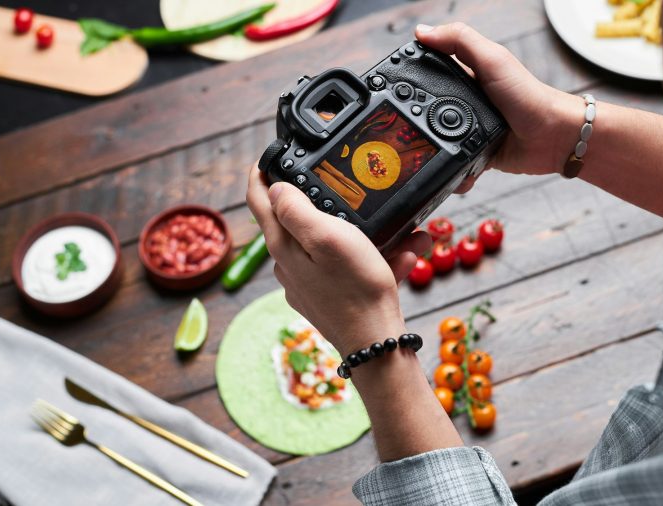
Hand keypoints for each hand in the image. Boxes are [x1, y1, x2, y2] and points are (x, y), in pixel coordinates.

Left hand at [246, 165, 431, 354]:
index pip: (258, 199)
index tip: (271, 154)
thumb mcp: (327, 237)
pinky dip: (376, 259)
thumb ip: (296, 210)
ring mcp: (308, 282)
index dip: (261, 172)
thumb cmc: (356, 288)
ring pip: (332, 244)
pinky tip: (404, 259)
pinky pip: (349, 267)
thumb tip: (275, 187)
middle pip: (298, 219)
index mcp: (282, 244)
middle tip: (356, 192)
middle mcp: (288, 263)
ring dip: (365, 235)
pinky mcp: (328, 296)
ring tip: (402, 236)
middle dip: (330, 202)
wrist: (377, 342)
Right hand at [415, 23, 584, 190]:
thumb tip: (423, 32)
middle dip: (415, 121)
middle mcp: (467, 102)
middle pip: (428, 108)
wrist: (552, 137)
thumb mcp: (492, 60)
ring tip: (423, 153)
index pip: (432, 69)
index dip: (413, 74)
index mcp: (468, 75)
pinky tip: (449, 171)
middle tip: (401, 128)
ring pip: (438, 140)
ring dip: (431, 150)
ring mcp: (470, 129)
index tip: (394, 84)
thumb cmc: (529, 95)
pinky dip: (450, 171)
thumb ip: (459, 41)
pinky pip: (454, 164)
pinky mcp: (476, 154)